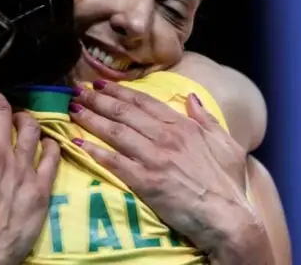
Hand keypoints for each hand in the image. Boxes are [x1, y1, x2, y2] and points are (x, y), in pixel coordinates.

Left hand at [69, 81, 270, 262]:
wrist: (227, 216)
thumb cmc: (228, 182)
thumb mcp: (225, 143)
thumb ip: (206, 118)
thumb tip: (191, 97)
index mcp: (183, 126)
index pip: (144, 102)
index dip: (120, 91)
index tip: (101, 84)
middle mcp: (165, 137)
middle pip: (124, 113)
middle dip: (98, 100)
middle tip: (77, 90)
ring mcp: (154, 158)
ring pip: (115, 133)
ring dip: (91, 119)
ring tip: (73, 110)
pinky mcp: (145, 181)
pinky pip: (114, 162)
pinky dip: (95, 151)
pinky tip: (79, 143)